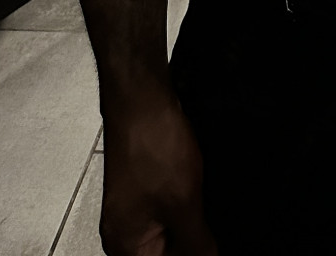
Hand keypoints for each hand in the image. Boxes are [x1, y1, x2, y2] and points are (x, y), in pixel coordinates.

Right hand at [100, 91, 216, 255]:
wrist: (141, 96)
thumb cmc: (151, 144)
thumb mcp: (183, 203)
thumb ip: (196, 245)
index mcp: (126, 247)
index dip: (193, 255)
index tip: (211, 247)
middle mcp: (124, 233)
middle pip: (165, 253)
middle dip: (193, 244)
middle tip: (208, 221)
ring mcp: (133, 209)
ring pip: (169, 235)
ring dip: (192, 229)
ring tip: (207, 208)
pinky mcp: (144, 188)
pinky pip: (168, 212)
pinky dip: (187, 210)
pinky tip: (202, 198)